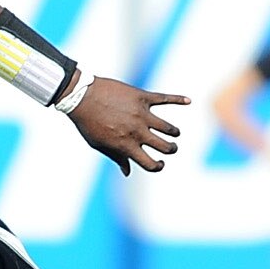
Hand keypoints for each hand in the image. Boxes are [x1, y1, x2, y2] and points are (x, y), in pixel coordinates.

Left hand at [66, 76, 187, 172]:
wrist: (81, 96)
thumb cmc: (88, 123)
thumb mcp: (99, 144)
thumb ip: (117, 157)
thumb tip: (127, 172)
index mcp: (126, 146)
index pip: (151, 164)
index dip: (158, 166)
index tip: (159, 163)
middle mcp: (137, 131)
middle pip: (165, 147)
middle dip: (171, 149)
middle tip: (170, 147)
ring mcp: (142, 114)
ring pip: (169, 127)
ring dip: (173, 132)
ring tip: (172, 132)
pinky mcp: (142, 97)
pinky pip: (165, 98)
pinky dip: (179, 100)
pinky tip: (189, 101)